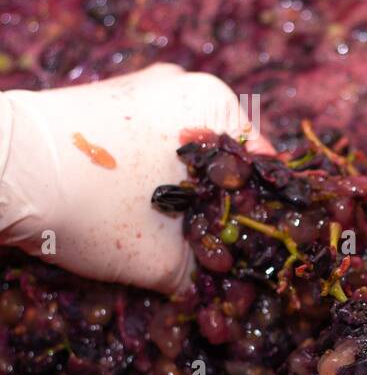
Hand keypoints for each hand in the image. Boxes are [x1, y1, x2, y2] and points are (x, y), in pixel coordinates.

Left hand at [0, 63, 272, 293]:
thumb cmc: (97, 202)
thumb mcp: (162, 257)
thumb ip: (203, 275)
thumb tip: (217, 290)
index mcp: (216, 103)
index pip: (261, 170)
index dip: (260, 218)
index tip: (252, 253)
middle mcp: (182, 84)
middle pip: (218, 162)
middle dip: (216, 208)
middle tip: (211, 254)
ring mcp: (137, 90)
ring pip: (178, 156)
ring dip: (179, 197)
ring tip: (170, 241)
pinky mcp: (99, 105)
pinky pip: (142, 149)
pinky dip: (145, 181)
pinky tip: (133, 216)